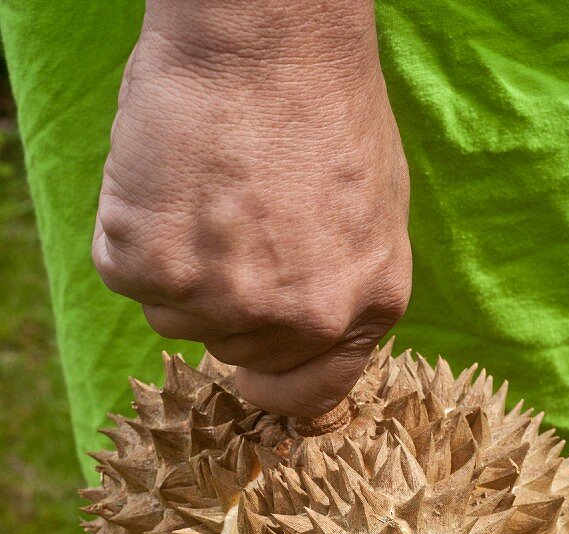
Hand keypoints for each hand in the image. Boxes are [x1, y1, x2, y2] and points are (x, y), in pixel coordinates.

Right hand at [93, 0, 411, 418]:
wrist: (267, 31)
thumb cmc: (325, 104)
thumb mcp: (374, 215)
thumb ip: (343, 288)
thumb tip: (306, 334)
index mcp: (365, 308)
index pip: (309, 394)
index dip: (273, 386)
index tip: (249, 373)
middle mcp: (300, 319)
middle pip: (233, 347)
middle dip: (225, 299)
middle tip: (228, 221)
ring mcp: (223, 300)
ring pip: (174, 316)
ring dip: (177, 263)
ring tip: (203, 186)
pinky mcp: (152, 268)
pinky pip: (126, 273)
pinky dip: (132, 229)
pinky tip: (166, 176)